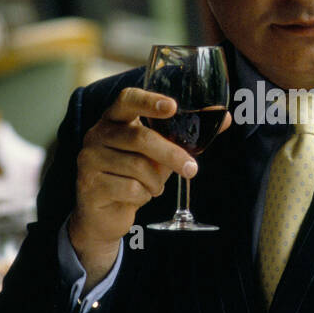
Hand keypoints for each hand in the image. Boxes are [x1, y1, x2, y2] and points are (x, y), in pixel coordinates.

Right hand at [68, 88, 229, 286]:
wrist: (103, 213)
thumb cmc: (134, 175)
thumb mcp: (160, 154)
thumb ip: (185, 136)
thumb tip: (224, 118)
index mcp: (115, 119)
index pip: (128, 100)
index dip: (149, 101)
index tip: (173, 107)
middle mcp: (98, 133)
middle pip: (140, 137)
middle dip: (171, 154)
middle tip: (192, 170)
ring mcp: (89, 158)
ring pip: (137, 167)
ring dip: (156, 182)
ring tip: (154, 187)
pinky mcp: (89, 184)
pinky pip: (129, 188)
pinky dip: (143, 196)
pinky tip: (137, 196)